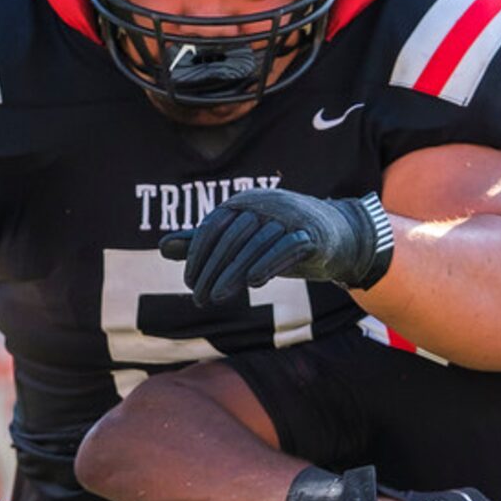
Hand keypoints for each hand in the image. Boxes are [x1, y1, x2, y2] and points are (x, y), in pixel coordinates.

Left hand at [160, 189, 393, 306]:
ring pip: (256, 243)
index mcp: (245, 202)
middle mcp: (265, 203)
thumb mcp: (241, 241)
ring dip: (234, 272)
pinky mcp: (312, 233)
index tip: (190, 284)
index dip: (197, 255)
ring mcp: (290, 217)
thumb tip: (163, 247)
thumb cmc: (281, 239)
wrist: (336, 236)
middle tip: (200, 298)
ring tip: (218, 297)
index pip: (213, 227)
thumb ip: (205, 243)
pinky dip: (269, 262)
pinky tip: (253, 283)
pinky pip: (287, 246)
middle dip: (212, 269)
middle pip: (231, 237)